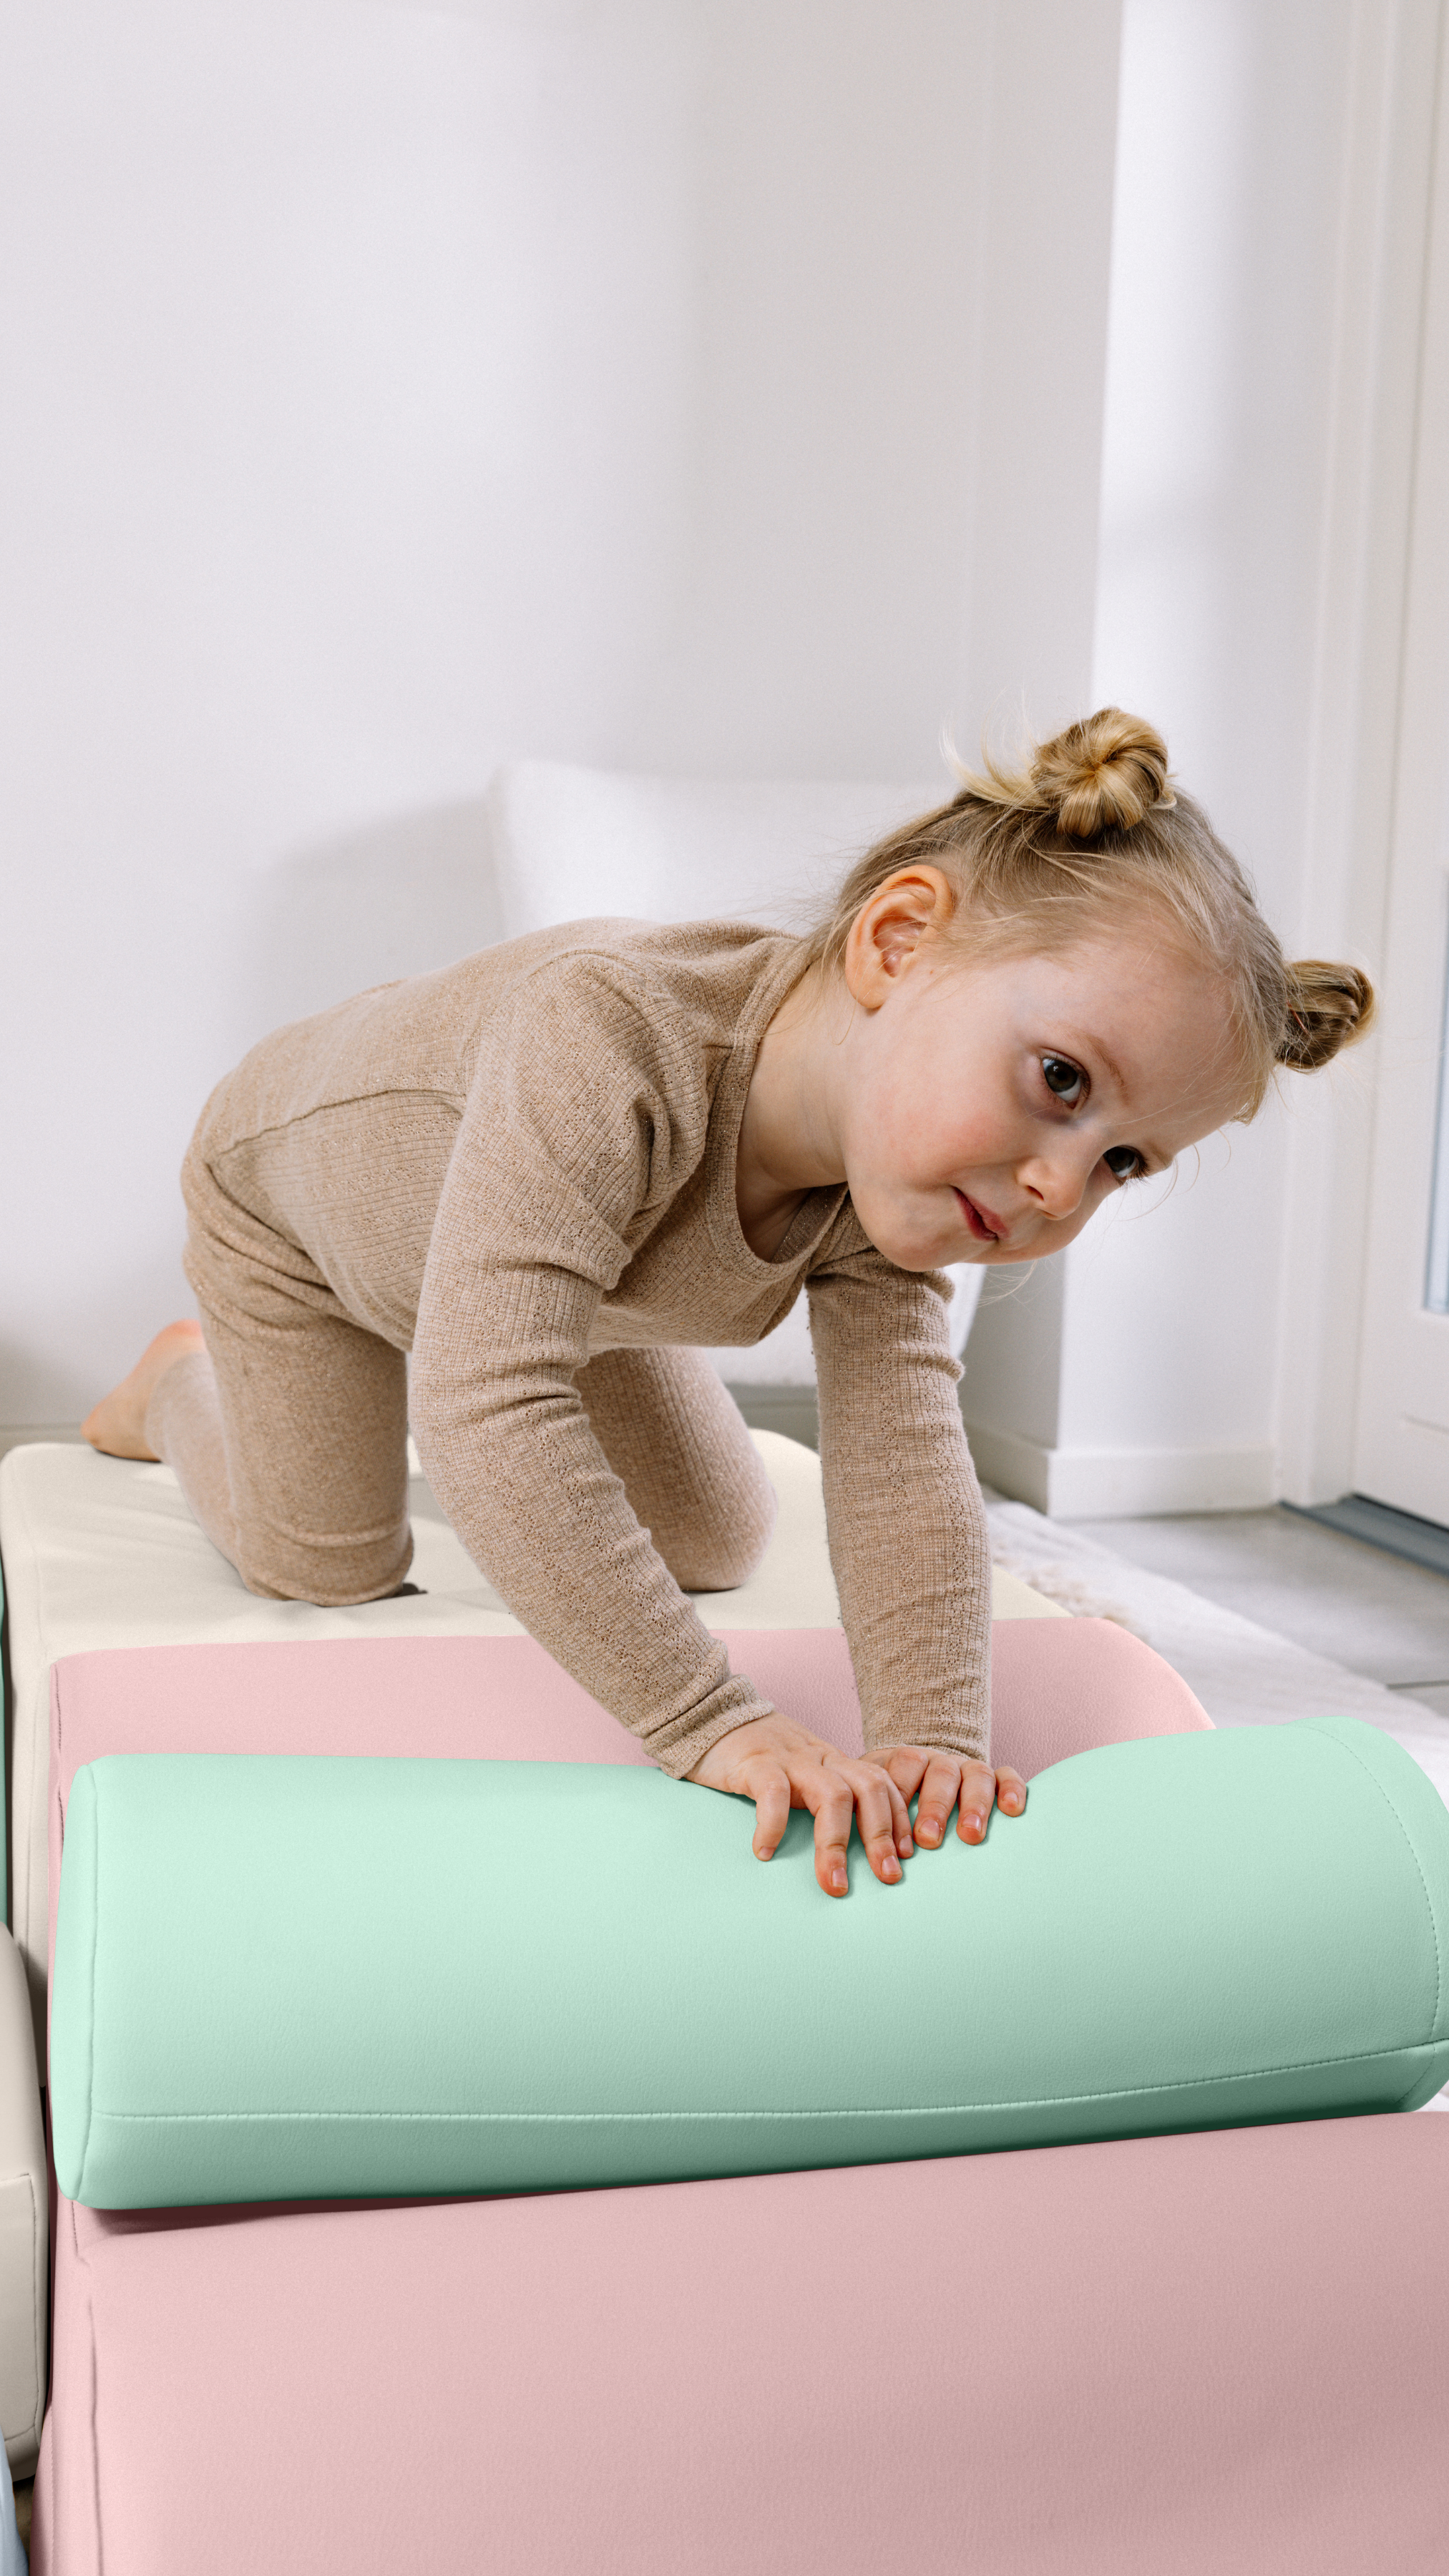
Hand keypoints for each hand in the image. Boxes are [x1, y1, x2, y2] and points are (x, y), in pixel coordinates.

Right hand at [686, 1714, 914, 1898]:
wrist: (710, 1714)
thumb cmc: (757, 1755)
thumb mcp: (800, 1770)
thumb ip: (821, 1795)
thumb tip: (844, 1848)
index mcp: (833, 1761)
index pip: (880, 1783)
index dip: (898, 1819)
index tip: (906, 1856)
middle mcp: (819, 1758)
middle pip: (868, 1789)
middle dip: (881, 1836)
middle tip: (886, 1877)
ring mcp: (790, 1759)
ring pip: (832, 1795)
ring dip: (837, 1844)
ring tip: (833, 1883)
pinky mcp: (755, 1761)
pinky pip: (773, 1794)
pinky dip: (774, 1825)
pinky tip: (765, 1852)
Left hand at [870, 1746, 1026, 1847]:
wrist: (921, 1778)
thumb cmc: (892, 1808)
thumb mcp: (872, 1803)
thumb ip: (860, 1819)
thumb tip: (832, 1853)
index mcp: (902, 1762)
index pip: (901, 1769)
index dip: (899, 1799)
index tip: (896, 1835)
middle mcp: (936, 1762)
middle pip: (938, 1773)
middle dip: (934, 1806)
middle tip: (929, 1839)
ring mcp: (965, 1769)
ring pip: (974, 1773)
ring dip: (972, 1804)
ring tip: (970, 1835)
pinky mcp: (993, 1778)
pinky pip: (1006, 1775)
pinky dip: (1011, 1788)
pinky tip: (1012, 1810)